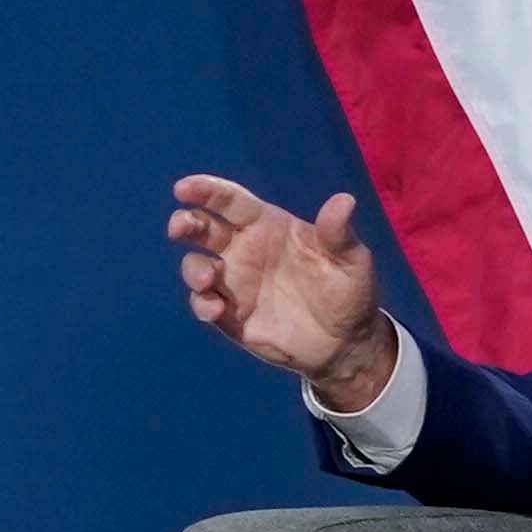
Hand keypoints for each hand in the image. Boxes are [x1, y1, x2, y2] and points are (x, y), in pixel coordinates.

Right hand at [170, 175, 393, 407]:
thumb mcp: (351, 260)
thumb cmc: (348, 291)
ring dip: (194, 269)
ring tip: (209, 279)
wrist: (345, 343)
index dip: (207, 191)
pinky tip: (216, 309)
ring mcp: (234, 283)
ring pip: (197, 266)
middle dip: (186, 223)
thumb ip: (338, 232)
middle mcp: (244, 250)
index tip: (183, 187)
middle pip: (203, 229)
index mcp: (268, 227)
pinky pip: (205, 304)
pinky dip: (202, 304)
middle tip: (179, 227)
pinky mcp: (230, 316)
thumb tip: (344, 200)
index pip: (231, 202)